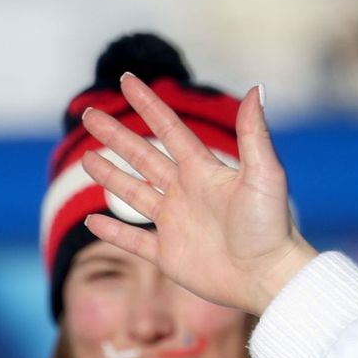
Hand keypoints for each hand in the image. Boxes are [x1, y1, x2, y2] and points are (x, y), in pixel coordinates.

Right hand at [79, 75, 315, 315]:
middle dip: (116, 136)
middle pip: (143, 158)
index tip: (127, 80)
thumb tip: (257, 88)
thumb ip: (254, 134)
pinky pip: (135, 241)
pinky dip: (113, 232)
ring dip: (110, 177)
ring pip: (135, 194)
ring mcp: (177, 225)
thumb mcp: (265, 174)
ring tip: (86, 159)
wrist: (269, 277)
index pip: (170, 130)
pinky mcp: (170, 256)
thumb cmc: (271, 227)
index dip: (149, 105)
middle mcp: (187, 194)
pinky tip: (92, 219)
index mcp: (205, 172)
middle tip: (89, 115)